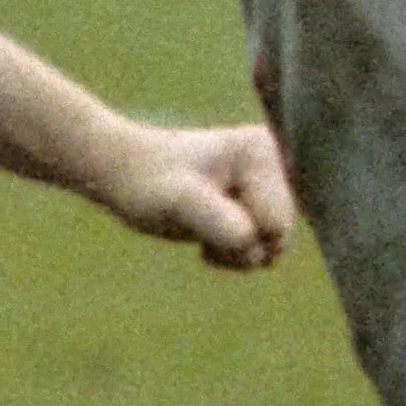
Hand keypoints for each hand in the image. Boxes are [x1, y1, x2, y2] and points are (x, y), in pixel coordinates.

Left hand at [94, 118, 295, 271]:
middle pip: (279, 236)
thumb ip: (221, 222)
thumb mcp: (180, 202)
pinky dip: (233, 252)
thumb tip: (256, 246)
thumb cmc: (148, 182)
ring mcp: (266, 183)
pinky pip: (262, 246)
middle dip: (240, 247)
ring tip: (200, 233)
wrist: (125, 174)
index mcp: (262, 152)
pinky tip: (206, 236)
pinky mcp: (256, 202)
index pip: (276, 223)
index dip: (241, 238)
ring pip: (271, 245)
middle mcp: (274, 163)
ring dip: (234, 253)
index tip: (202, 222)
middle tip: (199, 230)